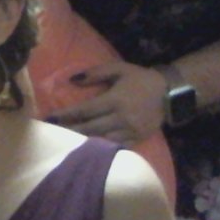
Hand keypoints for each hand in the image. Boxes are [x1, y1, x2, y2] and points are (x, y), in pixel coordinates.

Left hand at [48, 60, 166, 144]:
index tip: (49, 118)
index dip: (66, 115)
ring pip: (102, 140)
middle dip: (70, 131)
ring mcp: (131, 131)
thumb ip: (95, 73)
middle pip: (91, 128)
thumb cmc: (139, 79)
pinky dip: (102, 149)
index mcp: (115, 100)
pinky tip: (88, 150)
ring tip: (64, 143)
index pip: (85, 110)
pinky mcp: (138, 139)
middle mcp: (122, 118)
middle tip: (51, 134)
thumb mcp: (118, 69)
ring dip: (83, 142)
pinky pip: (117, 147)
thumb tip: (71, 80)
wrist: (170, 93)